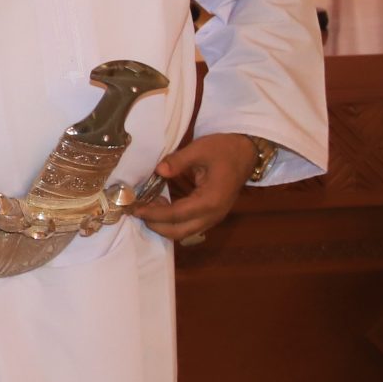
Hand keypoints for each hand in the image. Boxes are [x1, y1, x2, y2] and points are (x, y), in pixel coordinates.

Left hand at [130, 133, 259, 244]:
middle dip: (156, 225)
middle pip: (179, 231)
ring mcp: (215, 217)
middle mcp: (214, 214)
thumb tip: (158, 171)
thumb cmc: (224, 149)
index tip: (135, 209)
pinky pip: (190, 226)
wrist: (246, 152)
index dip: (154, 214)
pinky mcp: (212, 215)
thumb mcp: (199, 149)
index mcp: (211, 200)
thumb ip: (177, 161)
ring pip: (184, 232)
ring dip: (164, 225)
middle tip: (138, 210)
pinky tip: (161, 207)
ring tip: (148, 207)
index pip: (176, 214)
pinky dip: (173, 222)